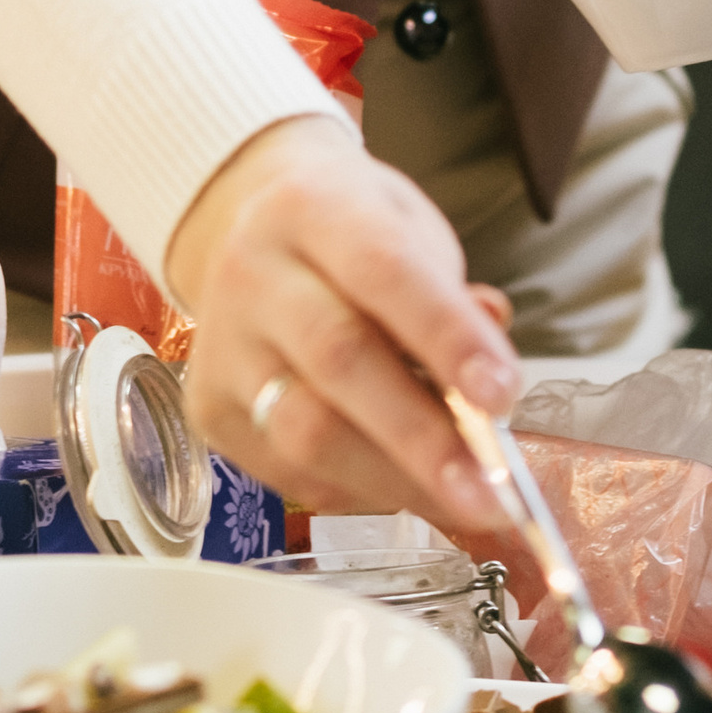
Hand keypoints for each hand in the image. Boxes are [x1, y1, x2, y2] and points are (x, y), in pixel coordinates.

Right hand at [166, 115, 517, 527]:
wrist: (252, 231)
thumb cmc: (350, 236)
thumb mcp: (410, 231)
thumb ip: (452, 302)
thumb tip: (490, 386)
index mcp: (310, 208)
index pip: (384, 271)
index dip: (447, 337)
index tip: (502, 394)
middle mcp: (252, 272)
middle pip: (338, 359)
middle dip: (423, 436)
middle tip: (491, 491)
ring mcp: (222, 345)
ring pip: (304, 431)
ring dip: (395, 480)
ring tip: (462, 504)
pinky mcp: (209, 409)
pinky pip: (288, 471)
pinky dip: (358, 490)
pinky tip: (402, 486)